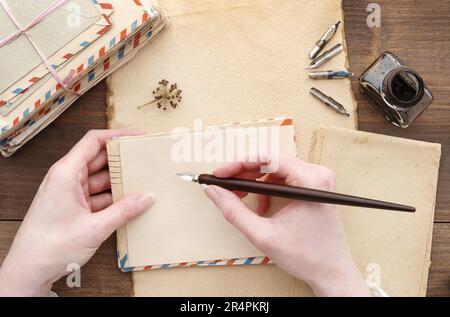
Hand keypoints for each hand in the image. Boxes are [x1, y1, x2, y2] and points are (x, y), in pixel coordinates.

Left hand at [0, 130, 154, 296]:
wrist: (29, 270)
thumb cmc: (51, 247)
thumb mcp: (95, 228)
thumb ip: (124, 211)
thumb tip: (147, 197)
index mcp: (66, 173)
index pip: (94, 141)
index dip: (117, 135)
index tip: (138, 137)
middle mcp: (66, 178)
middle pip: (99, 159)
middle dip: (122, 159)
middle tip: (145, 161)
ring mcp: (69, 192)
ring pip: (99, 178)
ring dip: (119, 181)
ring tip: (142, 182)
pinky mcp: (72, 206)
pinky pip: (97, 194)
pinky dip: (112, 197)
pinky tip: (129, 202)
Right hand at [203, 153, 370, 296]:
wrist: (330, 271)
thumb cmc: (306, 256)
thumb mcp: (262, 235)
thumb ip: (233, 211)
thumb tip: (213, 191)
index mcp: (311, 181)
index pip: (268, 158)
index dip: (239, 163)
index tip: (220, 173)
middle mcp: (317, 174)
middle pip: (271, 160)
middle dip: (244, 172)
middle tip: (224, 184)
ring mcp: (317, 179)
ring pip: (275, 167)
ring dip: (254, 180)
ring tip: (240, 197)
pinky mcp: (313, 186)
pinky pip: (283, 177)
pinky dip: (267, 188)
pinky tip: (261, 206)